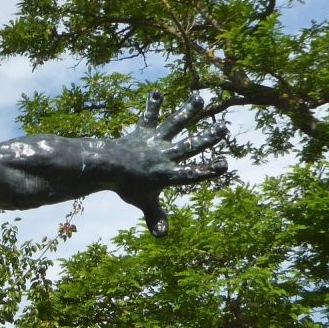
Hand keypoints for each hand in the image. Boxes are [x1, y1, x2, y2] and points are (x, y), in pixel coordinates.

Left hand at [115, 92, 228, 236]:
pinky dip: (153, 105)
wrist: (104, 168)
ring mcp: (154, 141)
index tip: (224, 164)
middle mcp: (164, 155)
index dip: (208, 170)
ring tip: (199, 98)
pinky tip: (156, 92)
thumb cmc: (127, 187)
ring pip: (174, 124)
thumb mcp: (144, 202)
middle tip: (223, 128)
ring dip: (187, 111)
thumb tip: (162, 235)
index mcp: (167, 173)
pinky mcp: (143, 132)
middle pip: (189, 145)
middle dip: (207, 137)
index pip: (191, 174)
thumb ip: (156, 217)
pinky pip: (150, 116)